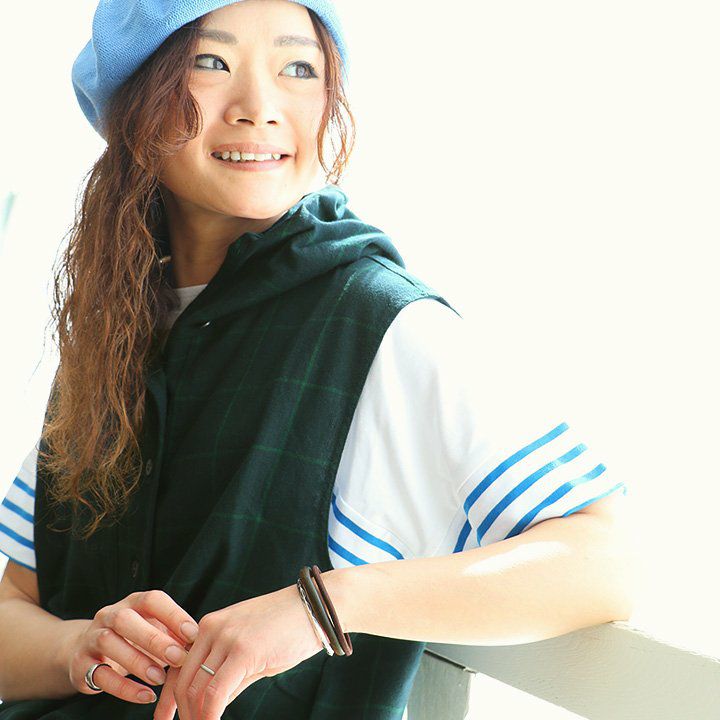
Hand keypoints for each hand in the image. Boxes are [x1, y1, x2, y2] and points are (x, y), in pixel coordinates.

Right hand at [62, 589, 198, 703]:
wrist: (87, 650)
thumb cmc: (134, 638)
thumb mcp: (154, 629)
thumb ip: (173, 633)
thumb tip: (199, 643)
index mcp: (132, 602)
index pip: (152, 600)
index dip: (173, 615)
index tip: (193, 634)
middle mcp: (109, 615)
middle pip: (126, 620)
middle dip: (154, 639)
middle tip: (178, 657)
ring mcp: (92, 638)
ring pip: (110, 644)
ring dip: (137, 662)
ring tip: (160, 678)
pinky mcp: (81, 665)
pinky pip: (100, 676)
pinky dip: (124, 688)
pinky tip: (146, 696)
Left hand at [154, 582, 325, 719]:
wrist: (316, 606)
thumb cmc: (287, 628)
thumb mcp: (250, 649)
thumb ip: (229, 673)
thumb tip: (214, 704)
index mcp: (209, 626)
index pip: (179, 668)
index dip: (168, 700)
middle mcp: (211, 628)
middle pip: (183, 682)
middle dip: (184, 715)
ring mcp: (227, 638)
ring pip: (197, 690)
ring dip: (197, 719)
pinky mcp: (244, 651)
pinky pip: (216, 693)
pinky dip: (211, 716)